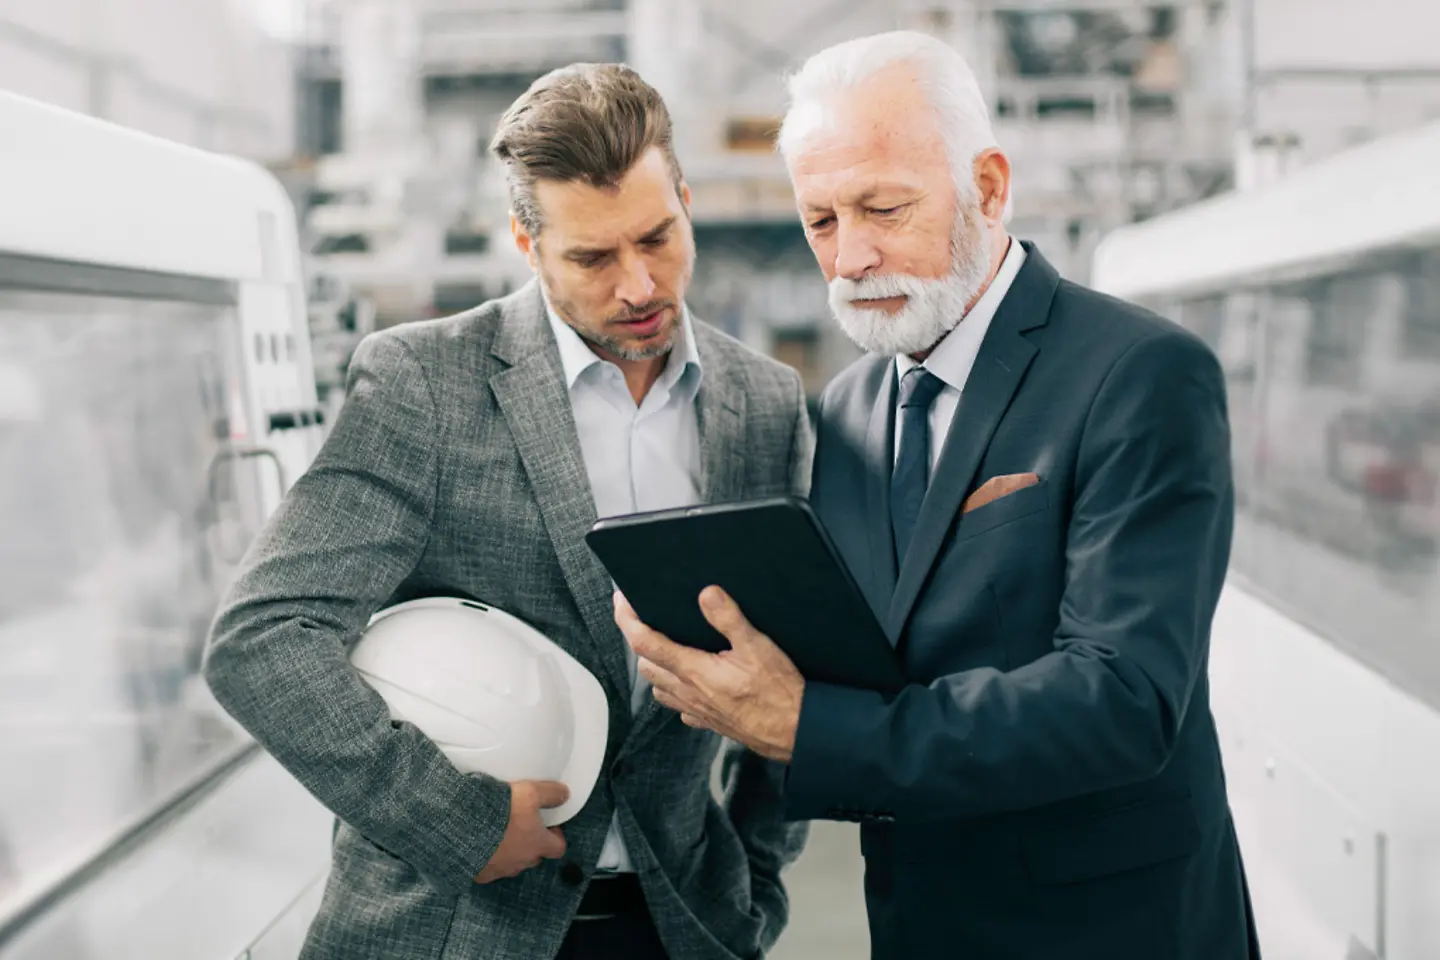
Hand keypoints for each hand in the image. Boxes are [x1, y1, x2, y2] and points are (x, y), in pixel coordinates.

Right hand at [473, 780, 568, 883]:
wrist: (462, 828)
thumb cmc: (500, 812)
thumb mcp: (530, 792)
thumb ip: (550, 793)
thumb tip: (565, 794)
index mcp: (537, 844)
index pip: (558, 848)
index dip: (555, 836)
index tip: (547, 824)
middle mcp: (522, 862)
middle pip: (534, 856)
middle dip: (531, 843)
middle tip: (521, 825)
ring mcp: (501, 870)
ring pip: (512, 863)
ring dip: (509, 851)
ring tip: (498, 832)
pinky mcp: (481, 874)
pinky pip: (489, 868)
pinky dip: (488, 858)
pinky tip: (480, 843)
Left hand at [614, 586, 803, 762]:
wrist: (796, 732)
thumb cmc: (778, 692)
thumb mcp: (758, 647)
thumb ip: (729, 619)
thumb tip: (707, 594)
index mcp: (695, 670)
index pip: (646, 643)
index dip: (628, 620)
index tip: (621, 602)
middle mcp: (689, 692)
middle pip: (647, 667)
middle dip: (639, 642)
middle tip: (643, 620)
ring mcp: (698, 710)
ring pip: (660, 689)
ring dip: (655, 668)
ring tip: (662, 649)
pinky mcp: (710, 722)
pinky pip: (680, 707)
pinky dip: (675, 693)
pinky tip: (688, 684)